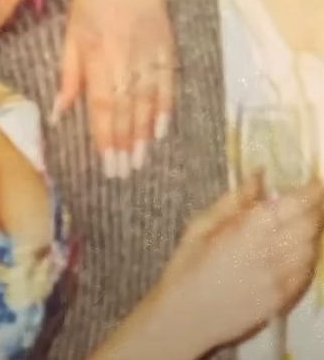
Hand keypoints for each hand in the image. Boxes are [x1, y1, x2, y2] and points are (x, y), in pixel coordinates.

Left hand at [57, 0, 174, 178]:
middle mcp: (125, 61)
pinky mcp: (166, 47)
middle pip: (126, 110)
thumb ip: (68, 76)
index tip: (107, 163)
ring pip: (148, 102)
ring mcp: (149, 55)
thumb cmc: (90, 1)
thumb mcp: (71, 35)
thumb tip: (60, 113)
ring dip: (144, 133)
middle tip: (125, 172)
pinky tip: (162, 129)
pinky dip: (165, 107)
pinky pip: (167, 83)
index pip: (103, 106)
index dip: (106, 137)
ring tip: (142, 160)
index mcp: (98, 58)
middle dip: (125, 144)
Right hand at [156, 177, 323, 354]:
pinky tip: (297, 247)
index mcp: (248, 233)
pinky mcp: (285, 299)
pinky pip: (308, 272)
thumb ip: (233, 201)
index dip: (311, 191)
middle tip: (312, 195)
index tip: (316, 180)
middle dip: (315, 207)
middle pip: (309, 225)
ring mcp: (281, 280)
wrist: (187, 318)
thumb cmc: (186, 271)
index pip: (293, 205)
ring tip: (303, 218)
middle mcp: (271, 256)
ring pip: (312, 248)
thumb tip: (256, 177)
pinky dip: (309, 254)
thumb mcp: (200, 227)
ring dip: (313, 230)